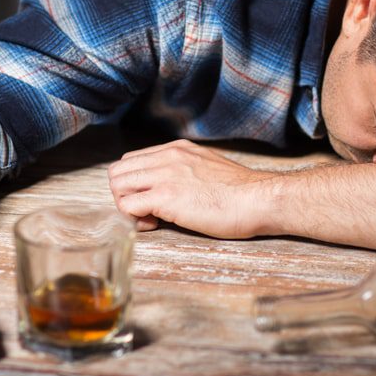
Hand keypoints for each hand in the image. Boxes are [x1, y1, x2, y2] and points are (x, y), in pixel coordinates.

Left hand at [108, 139, 276, 238]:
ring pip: (116, 184)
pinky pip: (126, 206)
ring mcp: (165, 174)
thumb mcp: (209, 169)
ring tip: (150, 219)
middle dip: (125, 195)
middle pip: (118, 170)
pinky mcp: (165, 196)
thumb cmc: (242, 194)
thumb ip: (187, 172)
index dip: (136, 184)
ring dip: (126, 206)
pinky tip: (156, 225)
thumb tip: (176, 189)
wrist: (259, 199)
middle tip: (146, 212)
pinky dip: (133, 220)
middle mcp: (167, 156)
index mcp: (177, 149)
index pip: (133, 160)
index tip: (153, 201)